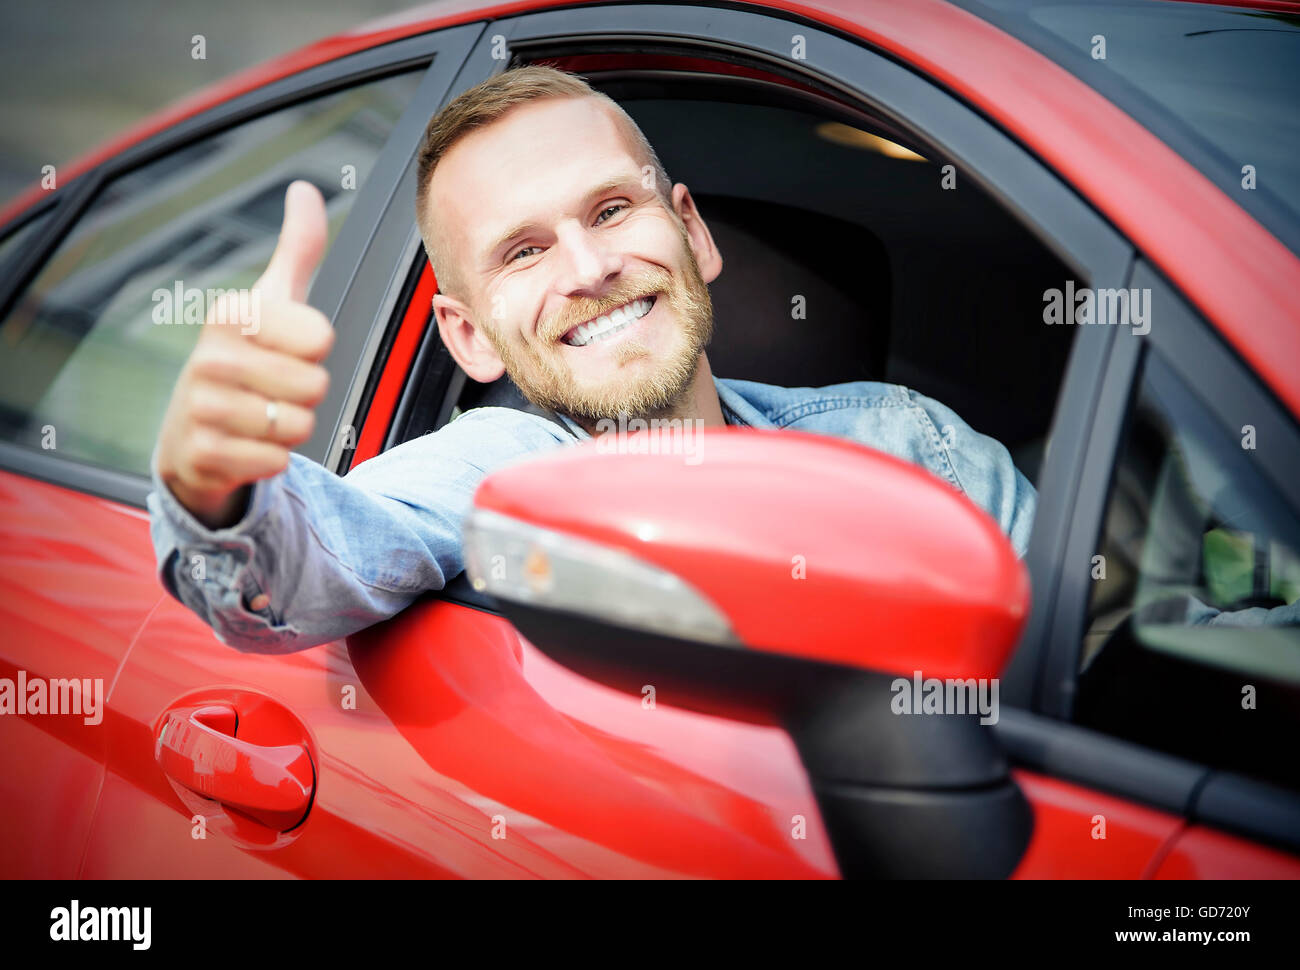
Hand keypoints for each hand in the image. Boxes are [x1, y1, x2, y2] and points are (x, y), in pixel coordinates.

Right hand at [155, 181, 333, 528]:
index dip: (315, 351)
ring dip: (290, 429)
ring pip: (298, 426)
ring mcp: (200, 407)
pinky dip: (271, 459)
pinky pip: (276, 461)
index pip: (321, 338)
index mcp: (231, 314)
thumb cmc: (246, 359)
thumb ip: (298, 249)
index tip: (285, 349)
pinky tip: (245, 445)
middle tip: (272, 389)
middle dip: (305, 395)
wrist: (193, 431)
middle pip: (315, 386)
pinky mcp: (201, 453)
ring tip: (258, 416)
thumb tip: (304, 189)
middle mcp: (208, 357)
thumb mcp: (272, 302)